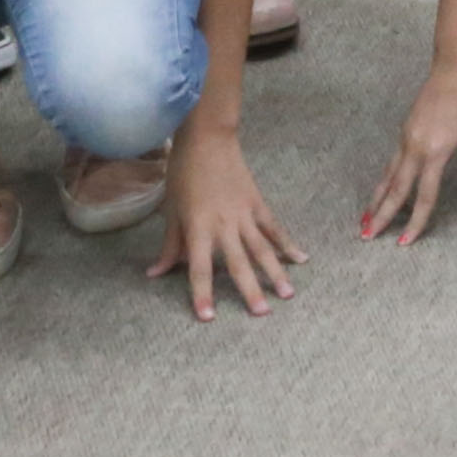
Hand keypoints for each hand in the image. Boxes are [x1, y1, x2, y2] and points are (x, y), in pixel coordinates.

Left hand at [152, 131, 301, 318]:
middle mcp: (224, 224)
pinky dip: (287, 243)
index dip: (202, 293)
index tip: (208, 317)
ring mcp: (244, 213)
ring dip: (276, 272)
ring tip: (288, 295)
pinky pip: (274, 228)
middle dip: (250, 290)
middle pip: (239, 262)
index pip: (199, 268)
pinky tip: (301, 259)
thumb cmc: (183, 173)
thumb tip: (155, 274)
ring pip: (262, 248)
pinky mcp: (257, 203)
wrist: (208, 138)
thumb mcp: (172, 211)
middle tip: (262, 314)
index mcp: (199, 227)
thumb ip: (170, 246)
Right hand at [362, 57, 456, 242]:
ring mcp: (405, 139)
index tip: (405, 242)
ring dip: (376, 199)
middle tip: (367, 237)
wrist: (454, 69)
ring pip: (388, 176)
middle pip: (396, 190)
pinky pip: (391, 163)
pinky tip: (381, 192)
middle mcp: (415, 148)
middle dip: (381, 215)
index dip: (415, 221)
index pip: (424, 195)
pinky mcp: (403, 132)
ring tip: (364, 220)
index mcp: (436, 152)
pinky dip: (385, 181)